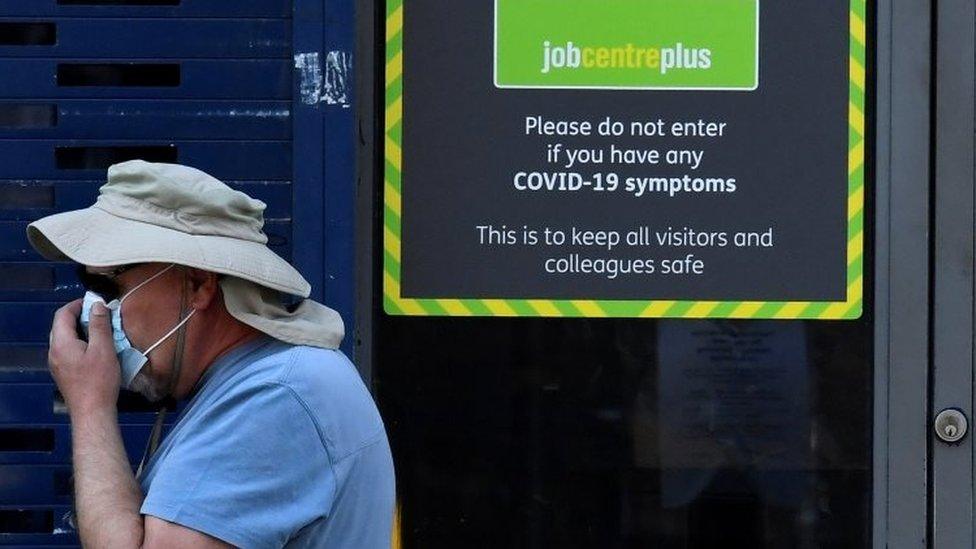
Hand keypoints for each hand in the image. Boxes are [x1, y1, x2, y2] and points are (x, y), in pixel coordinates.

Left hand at [48, 299, 119, 415]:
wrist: (92, 412)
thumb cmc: (99, 380)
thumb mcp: (103, 349)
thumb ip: (99, 325)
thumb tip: (97, 305)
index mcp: (61, 343)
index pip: (62, 315)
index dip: (77, 304)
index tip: (94, 302)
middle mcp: (53, 352)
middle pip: (60, 326)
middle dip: (77, 316)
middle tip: (98, 314)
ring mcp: (56, 364)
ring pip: (63, 339)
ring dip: (78, 330)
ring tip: (98, 330)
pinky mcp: (62, 373)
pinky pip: (66, 350)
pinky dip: (78, 342)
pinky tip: (93, 349)